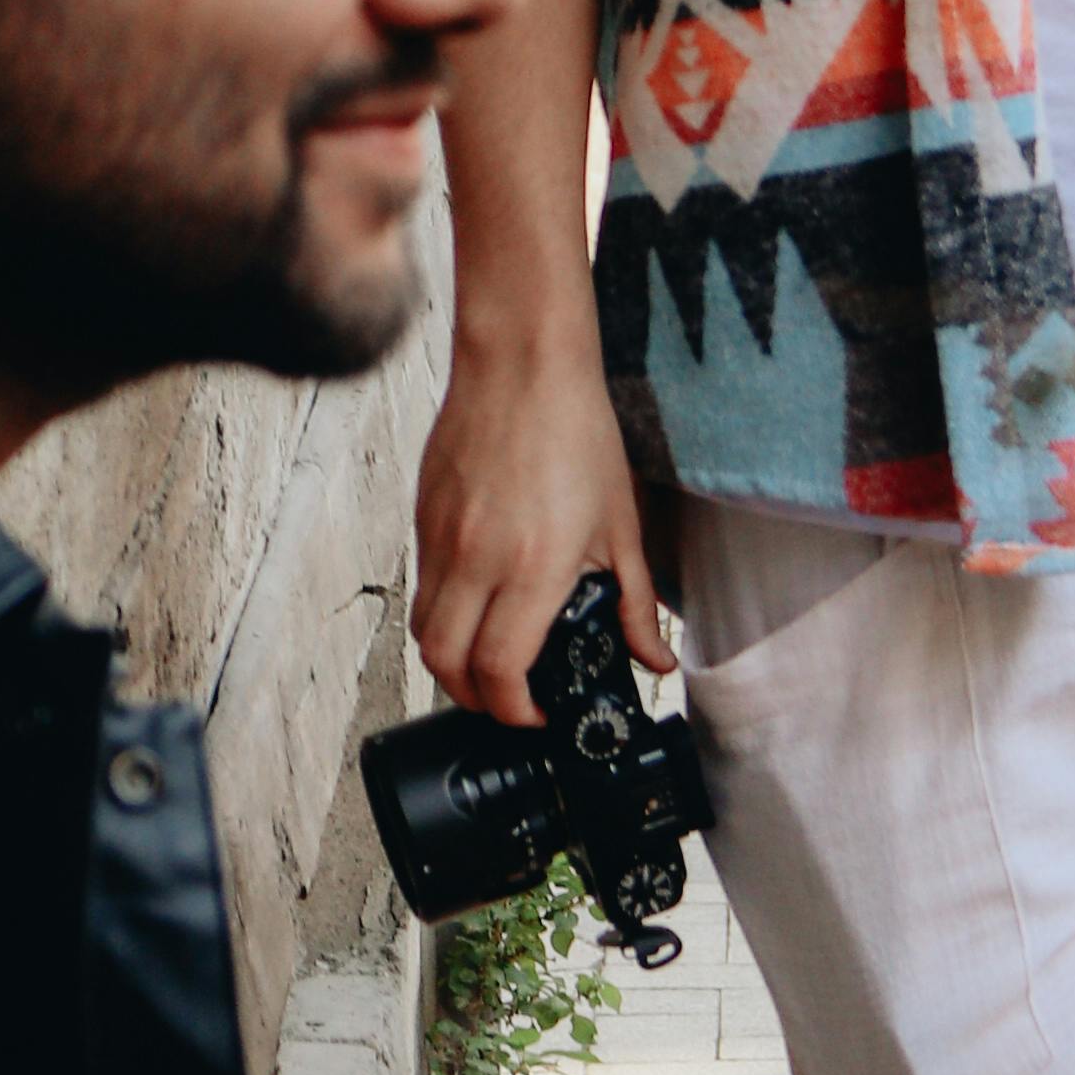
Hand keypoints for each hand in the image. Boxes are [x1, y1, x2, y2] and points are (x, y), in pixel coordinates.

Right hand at [412, 336, 673, 723]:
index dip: (516, 709)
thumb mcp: (622, 525)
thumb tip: (653, 658)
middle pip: (446, 665)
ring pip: (423, 630)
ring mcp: (440, 538)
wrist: (523, 362)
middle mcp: (475, 559)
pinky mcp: (422, 516)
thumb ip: (635, 602)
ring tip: (490, 658)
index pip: (500, 670)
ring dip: (452, 660)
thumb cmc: (575, 430)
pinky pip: (421, 585)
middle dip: (475, 699)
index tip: (539, 712)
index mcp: (531, 566)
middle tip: (510, 698)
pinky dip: (444, 611)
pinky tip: (480, 599)